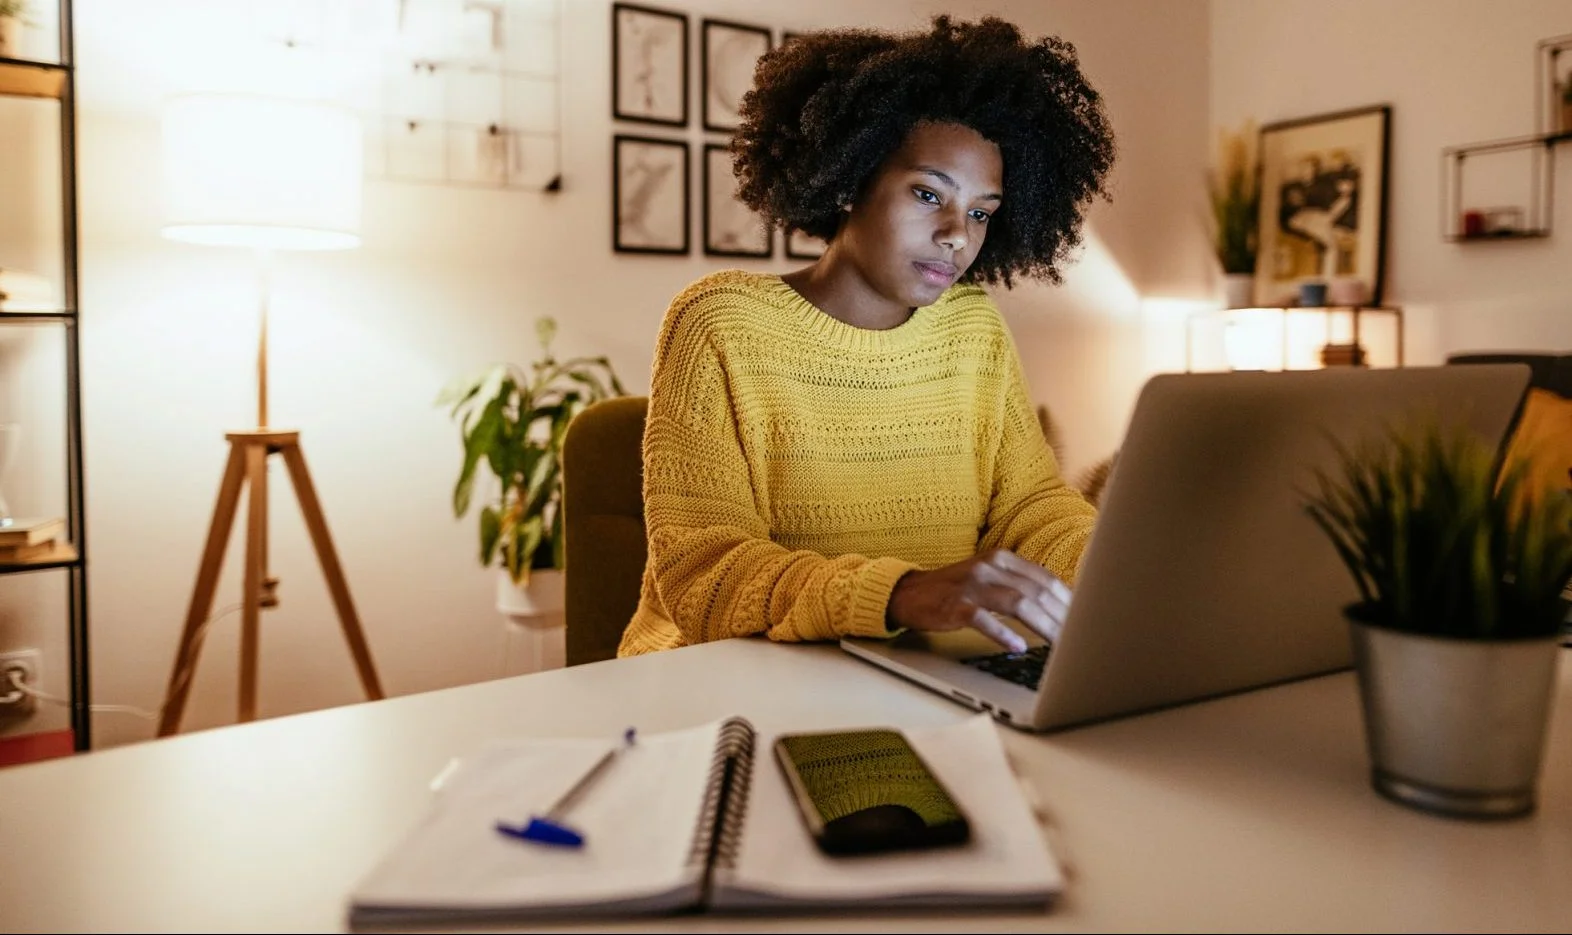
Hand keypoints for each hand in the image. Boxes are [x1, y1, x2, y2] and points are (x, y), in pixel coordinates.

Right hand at [885, 549, 1070, 652]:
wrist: (909, 594)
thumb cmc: (955, 591)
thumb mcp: (989, 580)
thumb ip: (1020, 587)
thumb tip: (1060, 609)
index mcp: (1001, 559)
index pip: (1045, 579)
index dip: (1069, 601)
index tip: (1086, 621)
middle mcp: (988, 567)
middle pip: (1036, 592)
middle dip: (1062, 618)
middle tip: (1080, 639)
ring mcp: (971, 586)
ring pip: (1017, 604)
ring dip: (1042, 626)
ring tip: (1060, 645)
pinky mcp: (954, 605)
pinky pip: (983, 619)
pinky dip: (1003, 634)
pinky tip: (1018, 647)